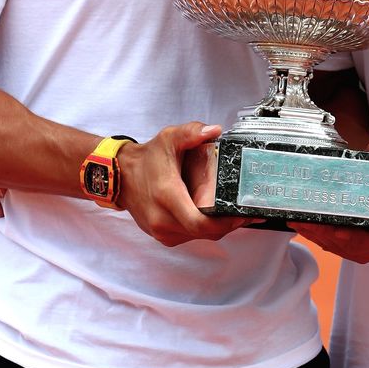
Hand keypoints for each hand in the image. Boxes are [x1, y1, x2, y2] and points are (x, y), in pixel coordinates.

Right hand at [118, 122, 260, 246]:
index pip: (199, 222)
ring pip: (199, 237)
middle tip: (246, 211)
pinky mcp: (163, 236)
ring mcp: (162, 231)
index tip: (243, 213)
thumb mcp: (169, 139)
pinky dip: (204, 228)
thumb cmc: (146, 160)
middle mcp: (162, 219)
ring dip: (217, 227)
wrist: (122, 176)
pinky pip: (190, 236)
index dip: (225, 222)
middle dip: (228, 224)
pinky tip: (213, 215)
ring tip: (232, 211)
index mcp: (167, 196)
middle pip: (205, 232)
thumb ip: (192, 132)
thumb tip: (214, 130)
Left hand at [290, 138, 368, 262]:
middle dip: (331, 237)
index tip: (339, 232)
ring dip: (319, 236)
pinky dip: (316, 235)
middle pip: (357, 247)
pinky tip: (302, 224)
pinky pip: (332, 245)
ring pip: (342, 248)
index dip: (362, 239)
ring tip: (301, 221)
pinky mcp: (351, 247)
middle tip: (310, 224)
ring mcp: (367, 246)